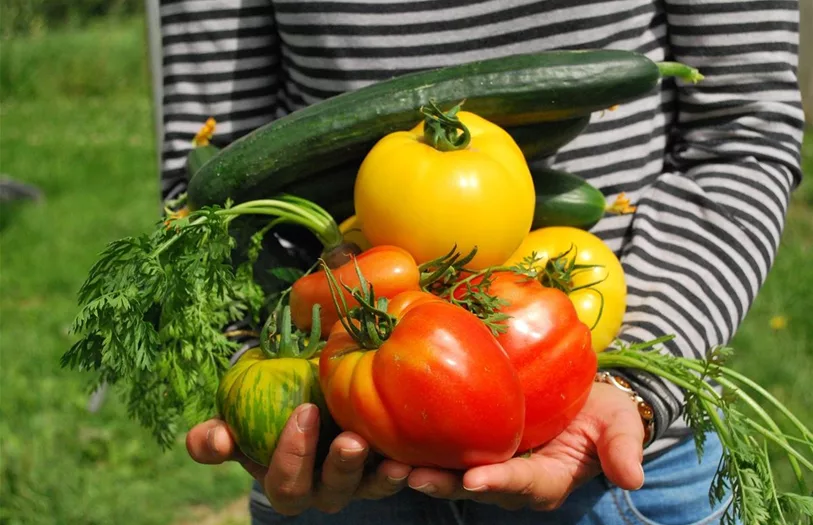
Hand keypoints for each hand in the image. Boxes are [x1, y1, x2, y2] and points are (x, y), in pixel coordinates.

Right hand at [186, 403, 412, 515]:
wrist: (308, 396)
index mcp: (286, 482)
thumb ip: (216, 436)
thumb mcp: (237, 420)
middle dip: (340, 468)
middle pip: (331, 492)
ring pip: (370, 488)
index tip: (304, 411)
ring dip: (380, 475)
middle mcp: (323, 489)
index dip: (292, 456)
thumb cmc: (266, 410)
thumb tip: (215, 439)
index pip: (285, 484)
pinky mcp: (387, 466)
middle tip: (350, 440)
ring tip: (394, 458)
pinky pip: (400, 473)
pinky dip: (409, 466)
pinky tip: (416, 452)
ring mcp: (358, 481)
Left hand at [405, 382, 645, 510]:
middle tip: (414, 477)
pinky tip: (391, 436)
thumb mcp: (619, 424)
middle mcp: (513, 480)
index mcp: (548, 479)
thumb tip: (633, 478)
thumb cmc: (602, 411)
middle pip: (477, 487)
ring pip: (453, 474)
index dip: (500, 483)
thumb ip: (622, 448)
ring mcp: (491, 464)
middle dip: (446, 484)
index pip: (524, 484)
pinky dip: (420, 447)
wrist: (582, 398)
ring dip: (423, 471)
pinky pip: (446, 450)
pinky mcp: (473, 445)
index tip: (476, 480)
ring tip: (390, 464)